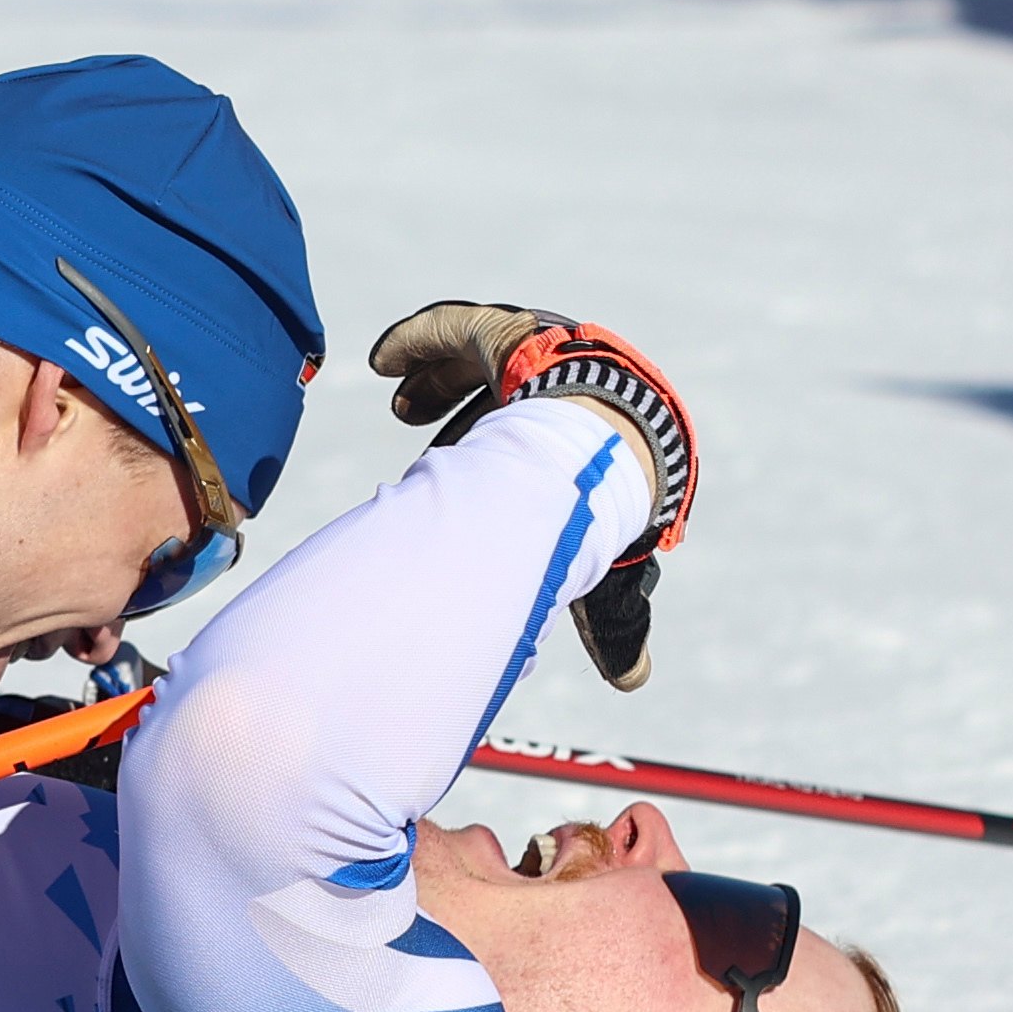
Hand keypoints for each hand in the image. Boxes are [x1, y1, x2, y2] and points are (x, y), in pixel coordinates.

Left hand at [364, 303, 697, 686]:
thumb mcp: (600, 573)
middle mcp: (553, 395)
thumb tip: (633, 685)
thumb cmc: (613, 512)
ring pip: (475, 352)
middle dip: (453, 404)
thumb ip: (610, 624)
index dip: (484, 444)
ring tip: (398, 401)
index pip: (523, 437)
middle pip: (496, 390)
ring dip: (435, 377)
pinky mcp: (508, 331)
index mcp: (571, 441)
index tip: (445, 463)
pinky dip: (415, 341)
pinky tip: (379, 359)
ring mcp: (534, 355)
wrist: (606, 457)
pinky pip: (454, 326)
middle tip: (410, 419)